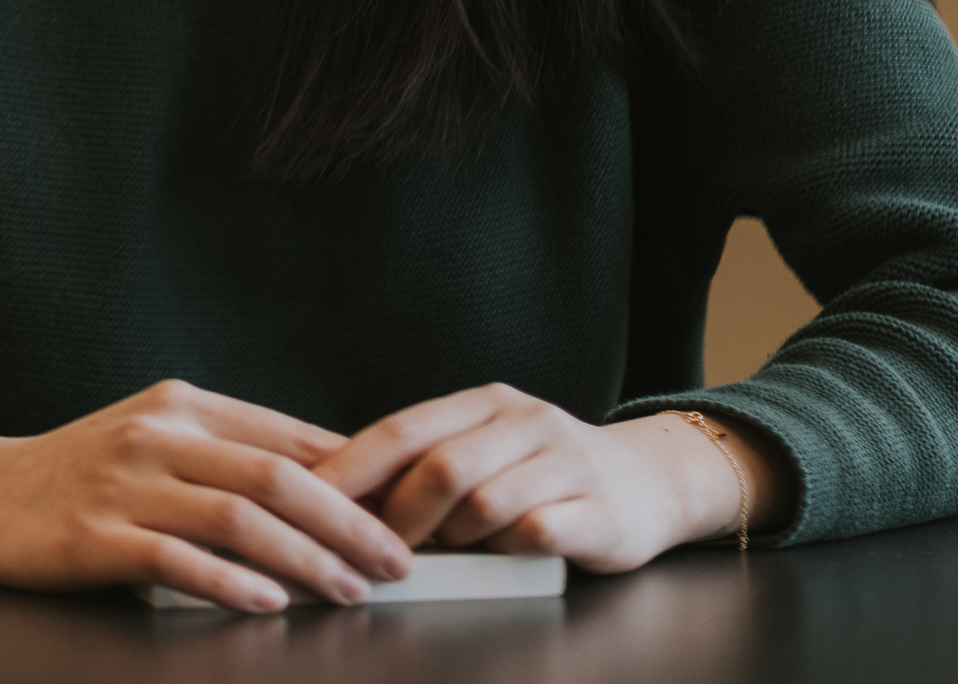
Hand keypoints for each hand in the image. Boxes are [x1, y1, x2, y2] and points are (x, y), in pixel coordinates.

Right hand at [0, 381, 414, 611]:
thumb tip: (333, 485)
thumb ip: (232, 456)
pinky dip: (228, 581)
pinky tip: (266, 602)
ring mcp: (125, 484)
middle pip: (275, 478)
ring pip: (236, 518)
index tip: (405, 519)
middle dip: (348, 524)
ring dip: (304, 558)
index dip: (357, 481)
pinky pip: (175, 558)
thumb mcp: (159, 441)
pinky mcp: (95, 535)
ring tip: (348, 592)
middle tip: (395, 564)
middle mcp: (159, 436)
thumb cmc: (82, 473)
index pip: (289, 441)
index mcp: (184, 408)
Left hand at [315, 385, 787, 572]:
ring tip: (447, 552)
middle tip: (376, 552)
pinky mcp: (599, 510)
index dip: (351, 469)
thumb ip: (426, 462)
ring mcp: (566, 463)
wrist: (649, 482)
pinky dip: (508, 549)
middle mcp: (525, 422)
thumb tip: (340, 497)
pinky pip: (537, 532)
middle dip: (398, 517)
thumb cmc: (544, 473)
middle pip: (441, 467)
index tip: (308, 502)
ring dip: (454, 538)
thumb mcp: (486, 449)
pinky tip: (502, 555)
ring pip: (486, 503)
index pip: (402, 430)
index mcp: (484, 403)